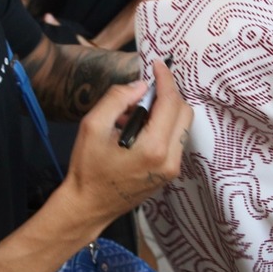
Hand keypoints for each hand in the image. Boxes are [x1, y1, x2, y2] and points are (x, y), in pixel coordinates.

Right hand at [61, 59, 191, 229]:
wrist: (89, 206)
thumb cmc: (88, 168)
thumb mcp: (92, 127)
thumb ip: (117, 99)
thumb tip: (140, 85)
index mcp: (153, 147)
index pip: (171, 102)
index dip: (165, 79)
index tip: (157, 65)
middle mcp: (170, 159)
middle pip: (184, 112)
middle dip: (168, 95)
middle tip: (143, 91)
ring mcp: (172, 168)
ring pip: (182, 126)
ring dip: (165, 111)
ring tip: (135, 113)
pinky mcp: (170, 173)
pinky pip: (175, 140)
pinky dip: (163, 126)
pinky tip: (139, 129)